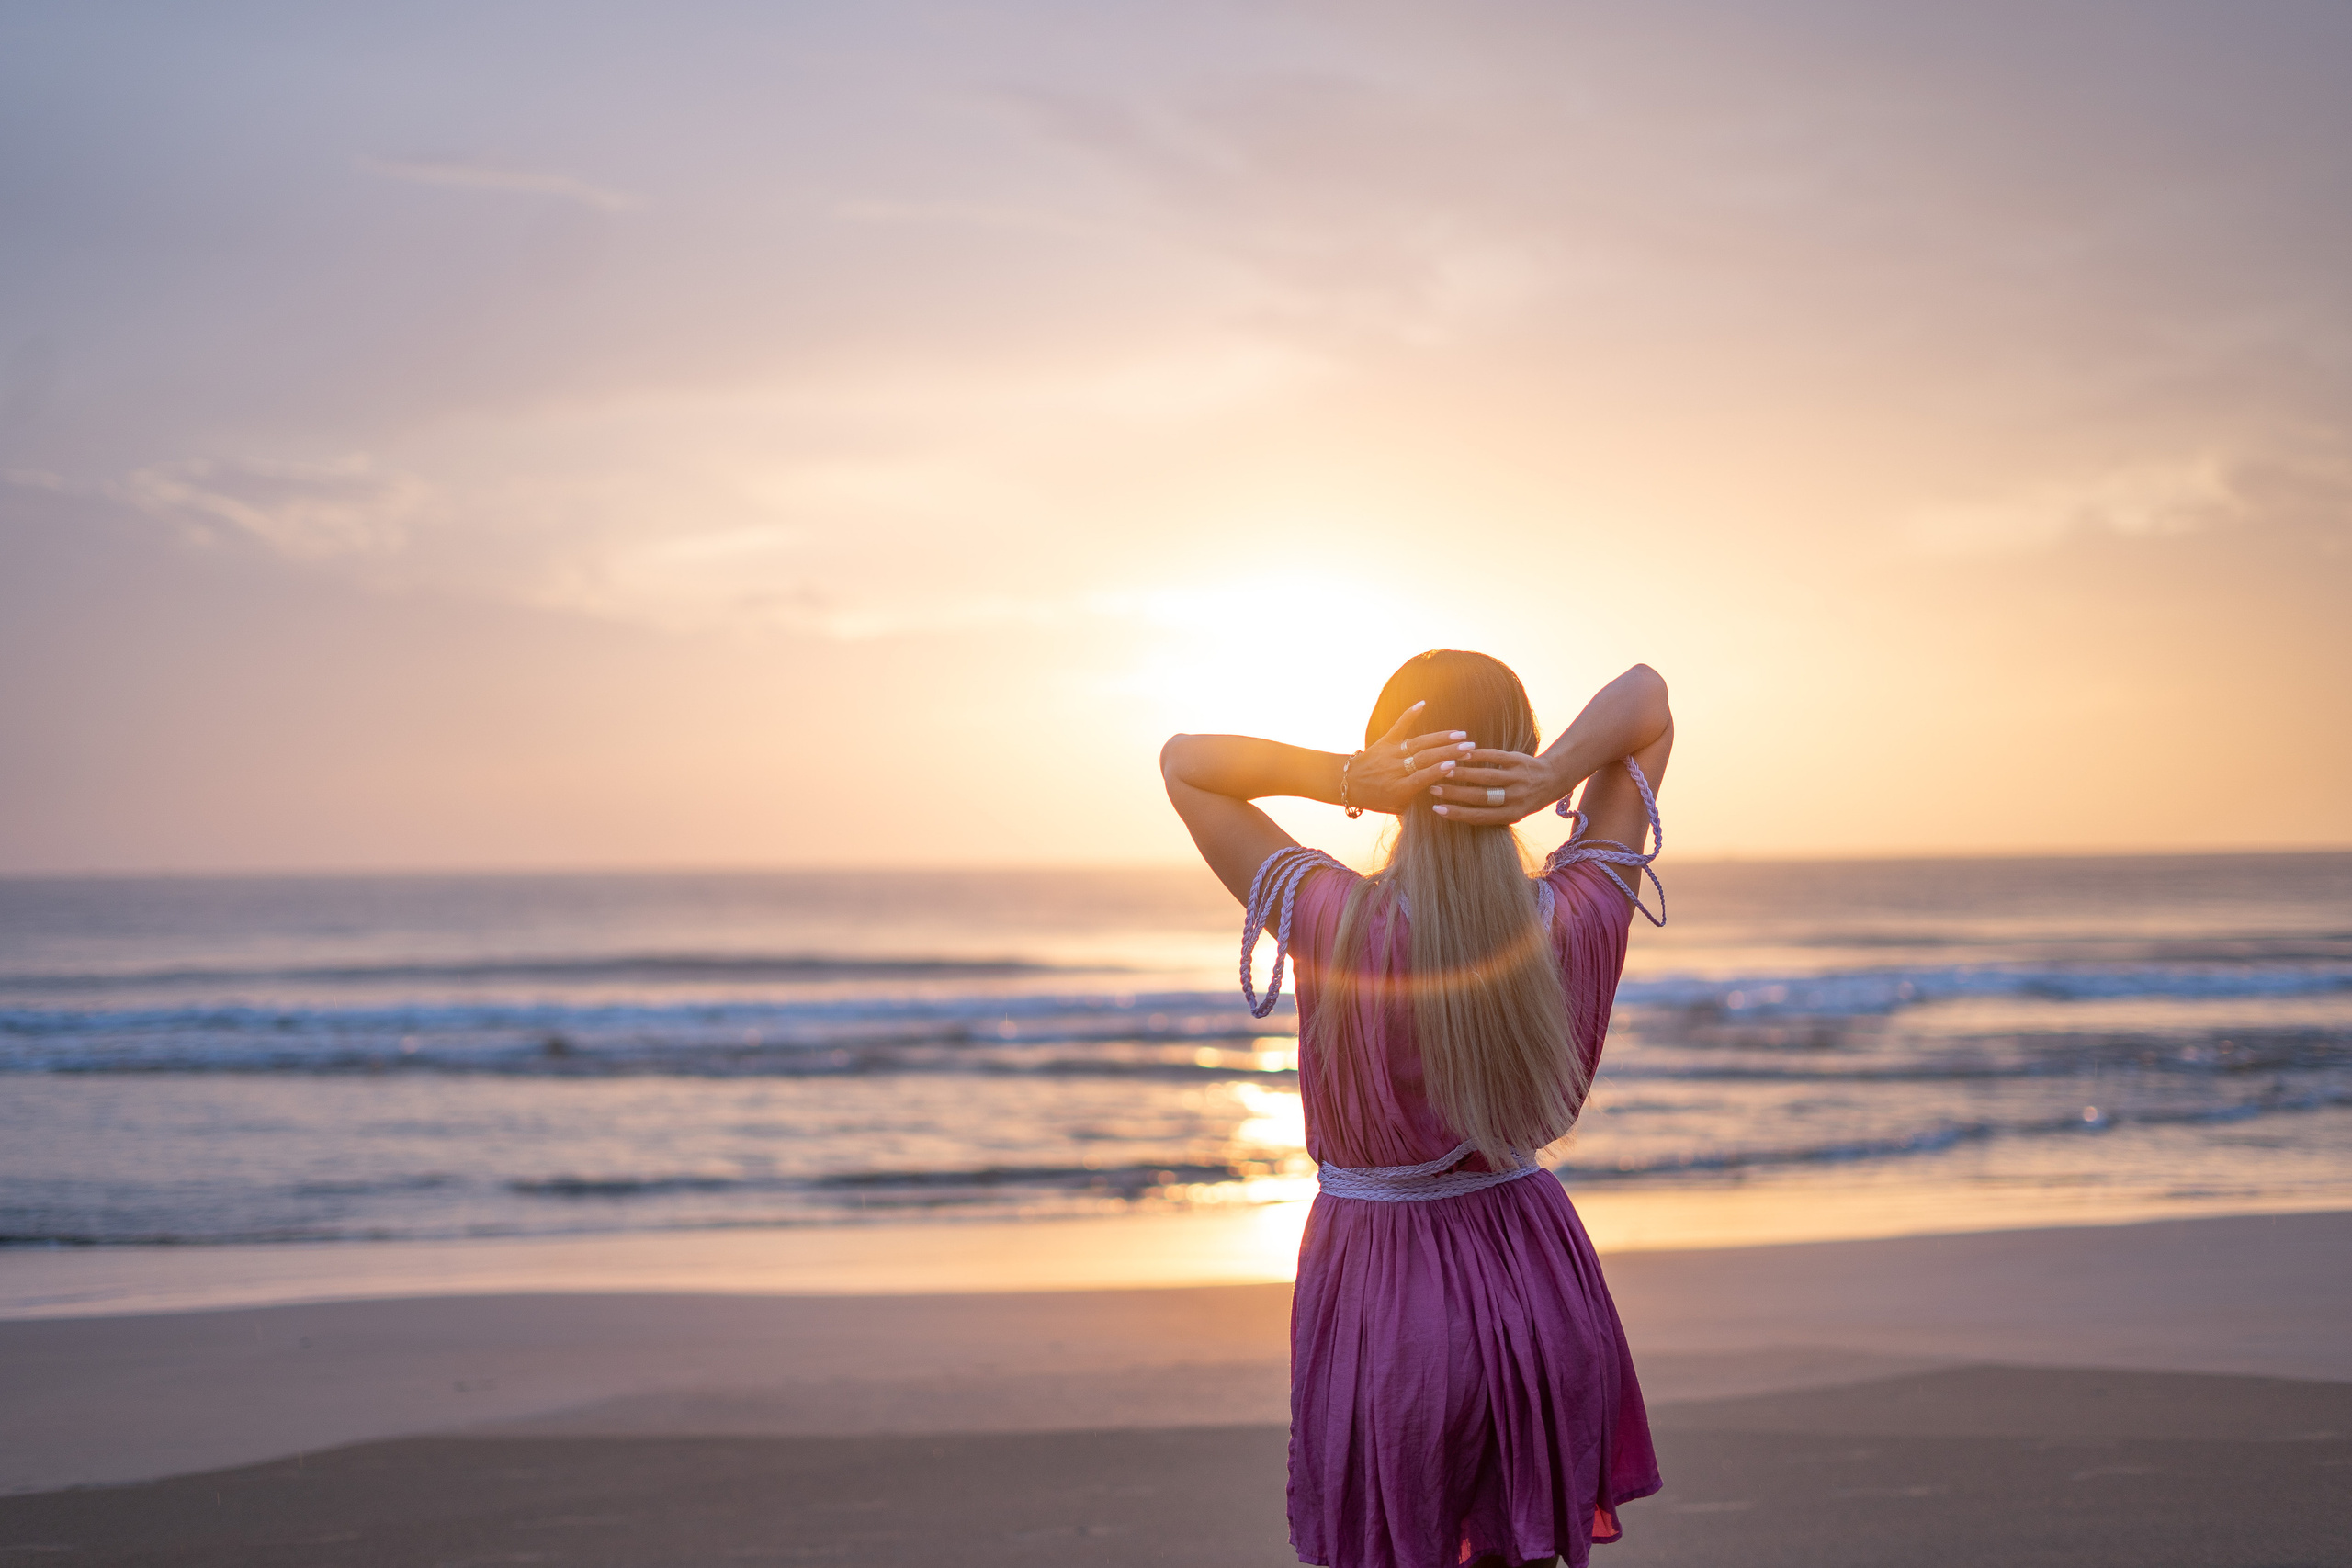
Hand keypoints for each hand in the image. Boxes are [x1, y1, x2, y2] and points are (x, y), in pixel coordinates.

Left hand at [1344, 701, 1478, 814]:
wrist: (1346, 784)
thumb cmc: (1375, 799)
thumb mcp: (1396, 809)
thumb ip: (1416, 805)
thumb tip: (1442, 801)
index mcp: (1398, 788)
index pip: (1421, 778)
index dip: (1437, 771)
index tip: (1454, 765)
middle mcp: (1395, 769)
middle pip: (1424, 759)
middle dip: (1447, 752)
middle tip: (1468, 747)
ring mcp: (1390, 753)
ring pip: (1418, 744)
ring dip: (1440, 738)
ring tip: (1460, 735)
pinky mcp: (1385, 741)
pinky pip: (1398, 726)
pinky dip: (1410, 714)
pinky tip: (1423, 704)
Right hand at [1427, 748, 1562, 824]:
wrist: (1552, 779)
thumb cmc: (1524, 799)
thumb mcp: (1512, 811)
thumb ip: (1489, 813)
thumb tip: (1453, 812)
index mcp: (1512, 814)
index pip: (1480, 816)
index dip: (1457, 814)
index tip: (1436, 810)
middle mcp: (1515, 798)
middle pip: (1480, 796)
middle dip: (1455, 794)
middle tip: (1433, 789)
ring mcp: (1517, 778)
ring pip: (1486, 777)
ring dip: (1463, 774)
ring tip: (1443, 771)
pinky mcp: (1518, 761)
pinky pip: (1495, 758)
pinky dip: (1478, 756)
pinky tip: (1463, 754)